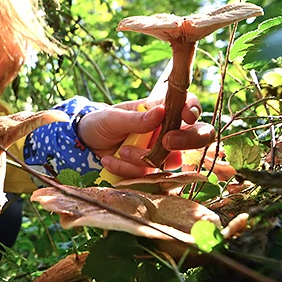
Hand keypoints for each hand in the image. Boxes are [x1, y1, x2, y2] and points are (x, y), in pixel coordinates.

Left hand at [76, 94, 216, 178]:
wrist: (83, 145)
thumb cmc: (100, 123)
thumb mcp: (112, 117)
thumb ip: (136, 118)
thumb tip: (161, 112)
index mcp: (160, 110)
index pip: (188, 106)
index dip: (193, 110)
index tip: (186, 116)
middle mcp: (167, 131)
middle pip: (198, 136)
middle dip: (187, 139)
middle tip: (166, 141)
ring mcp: (161, 153)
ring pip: (172, 160)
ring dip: (146, 158)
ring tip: (122, 151)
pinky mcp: (149, 172)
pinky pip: (149, 176)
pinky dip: (128, 170)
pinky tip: (110, 160)